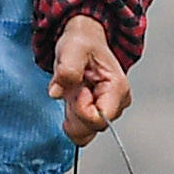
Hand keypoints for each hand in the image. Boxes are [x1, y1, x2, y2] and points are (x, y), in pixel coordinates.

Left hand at [46, 14, 130, 146]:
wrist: (84, 40)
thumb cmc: (82, 43)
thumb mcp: (72, 49)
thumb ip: (67, 69)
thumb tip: (56, 92)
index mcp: (117, 88)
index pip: (99, 119)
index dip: (81, 108)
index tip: (77, 88)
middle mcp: (117, 103)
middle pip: (92, 128)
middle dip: (74, 111)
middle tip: (74, 87)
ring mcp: (108, 111)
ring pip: (85, 132)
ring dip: (72, 114)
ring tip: (74, 91)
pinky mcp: (97, 115)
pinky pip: (81, 129)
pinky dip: (71, 116)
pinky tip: (73, 98)